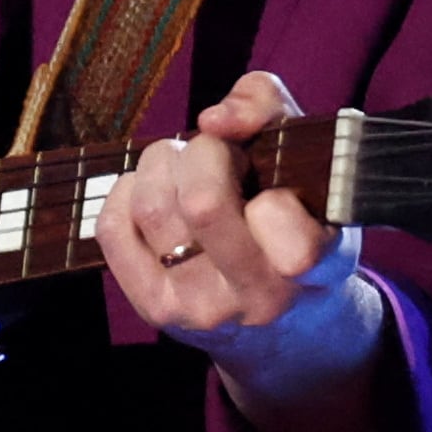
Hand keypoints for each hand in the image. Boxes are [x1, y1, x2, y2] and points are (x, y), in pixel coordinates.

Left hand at [100, 71, 390, 431]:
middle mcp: (262, 298)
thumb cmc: (296, 219)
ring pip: (152, 207)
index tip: (273, 195)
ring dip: (161, 165)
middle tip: (216, 154)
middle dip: (202, 153)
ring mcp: (205, 309)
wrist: (282, 325)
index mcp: (317, 266)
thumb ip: (268, 106)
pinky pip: (114, 230)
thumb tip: (215, 120)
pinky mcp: (157, 311)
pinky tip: (154, 194)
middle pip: (202, 202)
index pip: (296, 245)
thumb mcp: (308, 159)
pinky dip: (126, 193)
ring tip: (184, 169)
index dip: (275, 202)